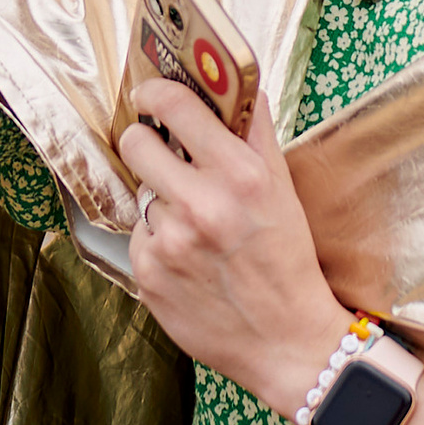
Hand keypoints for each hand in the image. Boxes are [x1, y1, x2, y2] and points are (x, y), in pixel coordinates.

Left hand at [116, 80, 347, 424]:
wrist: (285, 341)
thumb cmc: (287, 261)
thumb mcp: (282, 190)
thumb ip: (256, 132)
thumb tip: (240, 83)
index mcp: (240, 176)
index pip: (176, 106)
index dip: (155, 92)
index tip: (150, 93)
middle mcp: (201, 205)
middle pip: (136, 143)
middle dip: (148, 144)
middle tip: (165, 158)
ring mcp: (170, 242)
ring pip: (142, 194)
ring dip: (162, 203)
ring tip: (197, 229)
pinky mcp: (147, 273)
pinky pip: (140, 235)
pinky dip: (158, 242)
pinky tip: (189, 260)